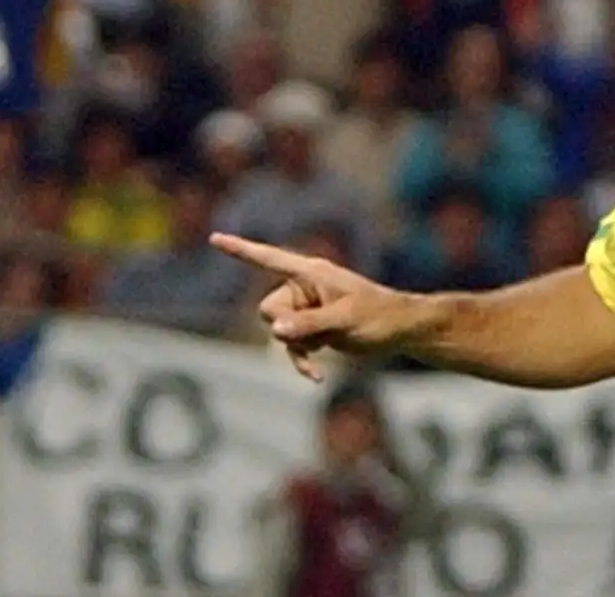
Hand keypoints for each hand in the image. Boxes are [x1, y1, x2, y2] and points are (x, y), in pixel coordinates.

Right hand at [211, 233, 414, 381]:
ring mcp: (306, 310)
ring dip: (297, 345)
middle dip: (287, 325)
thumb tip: (276, 329)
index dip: (241, 250)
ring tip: (328, 343)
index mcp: (311, 273)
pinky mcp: (312, 329)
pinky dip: (302, 360)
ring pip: (278, 332)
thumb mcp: (345, 320)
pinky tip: (317, 376)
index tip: (214, 238)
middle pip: (268, 308)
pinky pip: (291, 347)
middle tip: (320, 327)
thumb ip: (309, 324)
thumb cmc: (378, 316)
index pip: (269, 258)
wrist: (400, 331)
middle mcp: (304, 288)